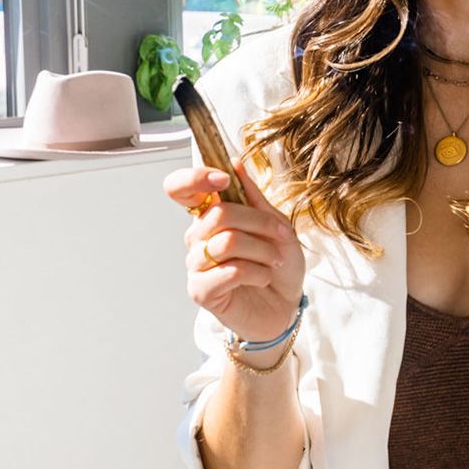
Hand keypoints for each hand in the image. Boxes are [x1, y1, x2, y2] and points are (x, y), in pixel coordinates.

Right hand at [163, 155, 305, 341]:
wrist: (288, 306)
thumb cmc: (279, 265)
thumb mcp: (277, 225)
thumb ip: (255, 198)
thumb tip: (235, 163)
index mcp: (211, 216)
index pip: (180, 189)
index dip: (195, 178)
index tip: (223, 178)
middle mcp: (197, 238)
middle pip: (219, 214)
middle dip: (261, 223)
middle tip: (281, 237)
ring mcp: (196, 265)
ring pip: (227, 242)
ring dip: (263, 250)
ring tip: (274, 261)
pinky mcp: (201, 291)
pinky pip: (229, 271)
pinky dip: (256, 272)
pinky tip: (263, 278)